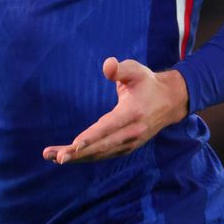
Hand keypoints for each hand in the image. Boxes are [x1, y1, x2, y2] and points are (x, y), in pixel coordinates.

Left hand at [42, 57, 188, 164]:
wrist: (170, 101)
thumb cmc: (147, 82)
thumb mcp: (136, 70)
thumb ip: (120, 69)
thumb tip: (107, 65)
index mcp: (133, 114)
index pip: (109, 127)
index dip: (92, 137)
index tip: (75, 145)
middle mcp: (132, 133)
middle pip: (102, 146)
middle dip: (78, 153)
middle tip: (56, 157)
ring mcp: (130, 143)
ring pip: (101, 153)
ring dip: (77, 158)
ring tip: (53, 157)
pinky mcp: (127, 147)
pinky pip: (104, 154)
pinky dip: (87, 157)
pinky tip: (69, 158)